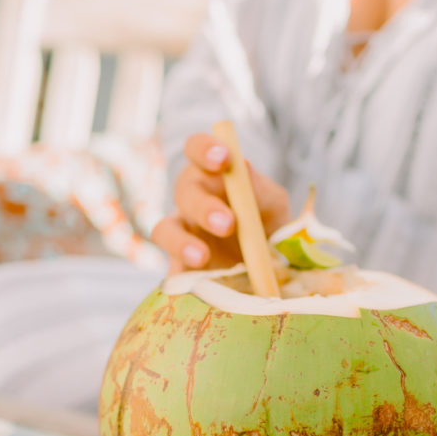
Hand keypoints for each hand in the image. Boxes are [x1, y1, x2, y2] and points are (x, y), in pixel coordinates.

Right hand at [152, 133, 290, 272]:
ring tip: (201, 258)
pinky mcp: (179, 267)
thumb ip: (258, 188)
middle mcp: (190, 199)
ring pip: (165, 230)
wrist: (270, 266)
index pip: (196, 148)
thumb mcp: (271, 203)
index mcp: (211, 174)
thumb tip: (243, 169)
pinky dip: (178, 277)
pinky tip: (194, 287)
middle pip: (184, 192)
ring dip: (181, 242)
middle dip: (204, 206)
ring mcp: (181, 234)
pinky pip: (170, 271)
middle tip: (228, 224)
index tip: (223, 158)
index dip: (204, 150)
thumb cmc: (266, 222)